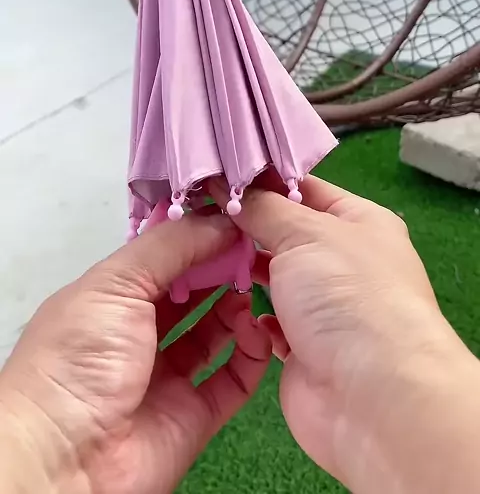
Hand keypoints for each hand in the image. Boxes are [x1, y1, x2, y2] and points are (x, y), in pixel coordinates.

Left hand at [0, 214, 270, 493]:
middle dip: (223, 269)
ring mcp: (168, 375)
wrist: (65, 461)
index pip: (163, 258)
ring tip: (258, 285)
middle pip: (193, 293)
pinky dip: (252, 354)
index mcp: (112, 297)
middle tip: (256, 248)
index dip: (198, 237)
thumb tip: (220, 220)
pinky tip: (259, 329)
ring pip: (216, 333)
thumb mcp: (115, 285)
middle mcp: (140, 333)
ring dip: (238, 307)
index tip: (236, 217)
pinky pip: (234, 380)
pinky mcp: (195, 415)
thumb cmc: (78, 358)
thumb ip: (170, 247)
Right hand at [210, 174, 479, 493]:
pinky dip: (246, 313)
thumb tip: (225, 186)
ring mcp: (322, 306)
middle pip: (282, 232)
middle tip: (191, 211)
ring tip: (195, 251)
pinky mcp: (302, 346)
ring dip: (239, 267)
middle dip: (242, 224)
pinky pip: (265, 321)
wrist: (372, 397)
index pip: (301, 188)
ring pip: (270, 275)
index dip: (259, 179)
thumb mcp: (305, 232)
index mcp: (358, 221)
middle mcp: (342, 260)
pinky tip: (221, 301)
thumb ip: (261, 207)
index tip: (211, 173)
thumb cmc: (347, 296)